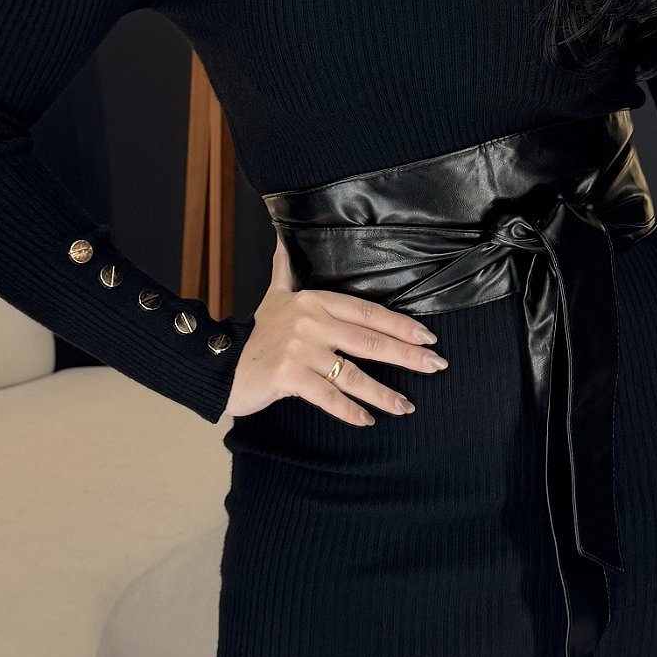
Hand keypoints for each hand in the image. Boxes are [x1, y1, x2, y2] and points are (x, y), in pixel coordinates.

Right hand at [226, 231, 448, 425]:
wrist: (220, 363)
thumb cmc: (256, 333)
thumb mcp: (274, 296)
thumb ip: (285, 268)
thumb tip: (282, 235)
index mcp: (314, 301)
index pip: (367, 312)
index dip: (400, 324)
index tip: (427, 336)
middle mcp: (311, 322)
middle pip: (369, 341)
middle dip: (407, 355)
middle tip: (436, 365)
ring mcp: (299, 350)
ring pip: (353, 373)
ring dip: (384, 393)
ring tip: (406, 406)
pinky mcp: (288, 377)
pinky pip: (327, 397)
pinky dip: (349, 411)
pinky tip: (367, 420)